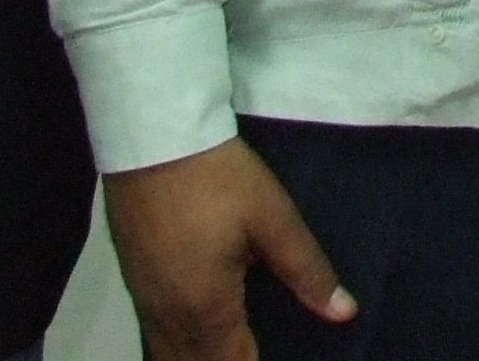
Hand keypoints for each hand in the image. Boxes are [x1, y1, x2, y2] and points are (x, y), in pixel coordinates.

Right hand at [104, 139, 354, 360]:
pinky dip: (181, 343)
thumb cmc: (217, 178)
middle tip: (259, 348)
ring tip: (240, 343)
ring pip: (170, 354)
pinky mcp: (134, 282)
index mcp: (206, 309)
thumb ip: (306, 269)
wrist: (153, 138)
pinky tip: (206, 327)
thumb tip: (344, 313)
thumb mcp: (272, 217)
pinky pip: (156, 334)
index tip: (288, 352)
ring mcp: (145, 302)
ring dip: (204, 357)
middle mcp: (169, 317)